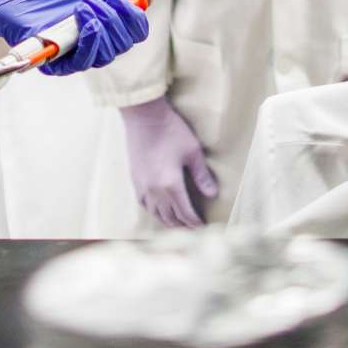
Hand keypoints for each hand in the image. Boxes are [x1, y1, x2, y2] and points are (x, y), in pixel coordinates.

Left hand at [0, 0, 171, 75]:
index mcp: (109, 23)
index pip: (136, 30)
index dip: (135, 15)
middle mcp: (97, 41)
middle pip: (125, 43)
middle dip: (117, 19)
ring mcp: (78, 53)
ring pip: (108, 54)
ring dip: (102, 26)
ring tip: (84, 5)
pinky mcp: (59, 63)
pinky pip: (84, 62)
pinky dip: (89, 40)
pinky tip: (81, 22)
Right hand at [121, 97, 217, 227]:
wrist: (143, 117)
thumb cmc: (171, 130)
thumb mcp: (192, 151)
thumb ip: (202, 175)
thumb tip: (213, 194)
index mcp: (171, 184)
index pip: (185, 212)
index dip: (195, 223)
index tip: (203, 228)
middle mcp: (155, 190)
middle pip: (170, 217)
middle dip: (183, 226)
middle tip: (193, 231)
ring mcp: (142, 186)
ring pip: (156, 213)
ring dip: (168, 222)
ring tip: (178, 225)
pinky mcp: (134, 179)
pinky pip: (144, 204)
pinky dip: (153, 212)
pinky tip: (158, 211)